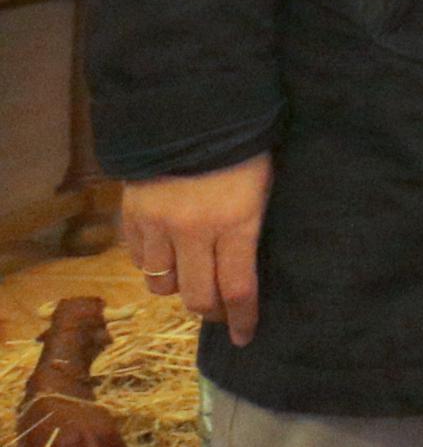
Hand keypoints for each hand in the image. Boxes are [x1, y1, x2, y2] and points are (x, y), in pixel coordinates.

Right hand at [119, 153, 270, 343]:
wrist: (191, 111)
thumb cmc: (243, 144)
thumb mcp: (264, 185)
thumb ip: (252, 226)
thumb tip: (249, 264)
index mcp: (236, 223)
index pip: (238, 289)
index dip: (242, 318)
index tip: (245, 337)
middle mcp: (194, 232)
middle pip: (197, 296)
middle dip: (211, 311)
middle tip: (220, 313)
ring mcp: (159, 226)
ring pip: (163, 284)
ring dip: (179, 287)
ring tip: (192, 277)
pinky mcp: (133, 217)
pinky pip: (141, 260)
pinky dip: (154, 264)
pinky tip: (167, 253)